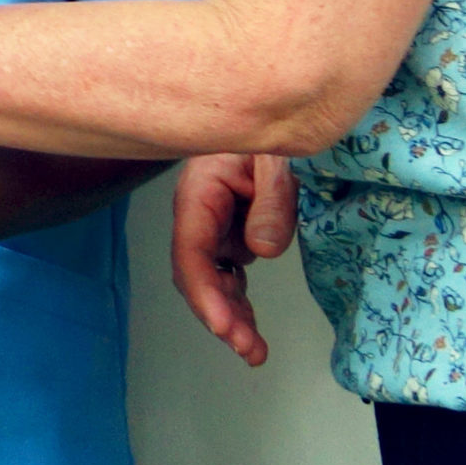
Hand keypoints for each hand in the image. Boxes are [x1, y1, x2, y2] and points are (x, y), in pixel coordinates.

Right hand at [171, 153, 297, 366]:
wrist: (267, 114)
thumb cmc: (262, 132)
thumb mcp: (274, 157)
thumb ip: (271, 198)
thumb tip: (262, 250)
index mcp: (200, 193)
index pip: (191, 252)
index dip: (204, 293)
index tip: (224, 327)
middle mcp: (199, 215)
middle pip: (198, 275)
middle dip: (220, 316)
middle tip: (249, 349)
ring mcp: (213, 226)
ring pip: (213, 280)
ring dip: (230, 316)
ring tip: (255, 351)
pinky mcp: (230, 232)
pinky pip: (229, 273)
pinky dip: (238, 301)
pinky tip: (251, 326)